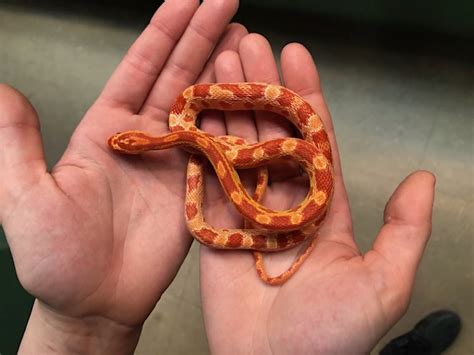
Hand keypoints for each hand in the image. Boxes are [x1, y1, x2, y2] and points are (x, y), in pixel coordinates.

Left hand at [0, 0, 244, 352]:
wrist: (95, 303)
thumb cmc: (56, 257)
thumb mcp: (24, 196)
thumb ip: (16, 142)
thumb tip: (1, 89)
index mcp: (108, 128)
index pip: (141, 68)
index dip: (164, 32)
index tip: (188, 0)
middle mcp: (147, 138)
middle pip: (179, 76)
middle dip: (203, 36)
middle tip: (228, 2)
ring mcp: (177, 163)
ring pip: (206, 107)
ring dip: (225, 71)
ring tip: (247, 38)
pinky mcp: (199, 191)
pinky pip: (223, 150)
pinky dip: (240, 123)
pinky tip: (255, 98)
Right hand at [199, 34, 435, 353]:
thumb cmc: (331, 337)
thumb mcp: (382, 285)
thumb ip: (404, 232)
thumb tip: (422, 180)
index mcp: (324, 207)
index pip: (315, 139)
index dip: (305, 97)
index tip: (295, 57)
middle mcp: (284, 202)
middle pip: (271, 134)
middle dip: (261, 88)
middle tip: (250, 45)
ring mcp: (246, 212)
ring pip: (238, 148)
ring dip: (231, 106)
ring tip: (221, 65)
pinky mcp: (215, 228)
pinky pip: (208, 180)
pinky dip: (202, 145)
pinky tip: (196, 112)